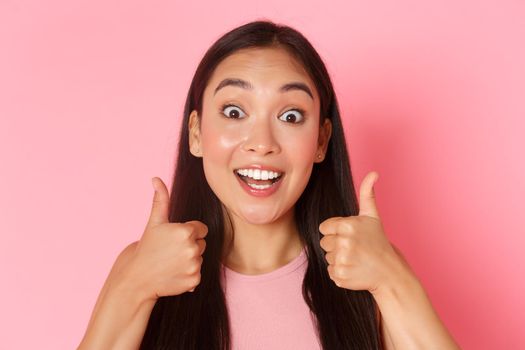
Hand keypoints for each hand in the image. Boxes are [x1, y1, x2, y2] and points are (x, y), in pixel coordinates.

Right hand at [117, 177, 207, 300]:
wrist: (137, 278)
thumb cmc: (147, 247)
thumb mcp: (154, 222)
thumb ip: (161, 199)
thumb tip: (156, 178)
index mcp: (186, 231)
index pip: (201, 229)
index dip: (188, 232)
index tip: (173, 239)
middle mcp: (193, 248)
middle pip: (202, 243)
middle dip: (189, 245)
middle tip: (170, 251)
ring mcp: (194, 266)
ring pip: (200, 258)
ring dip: (189, 260)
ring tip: (171, 262)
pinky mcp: (195, 280)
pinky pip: (198, 274)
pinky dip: (188, 275)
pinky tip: (174, 274)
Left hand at [319, 171, 409, 293]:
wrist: (389, 271)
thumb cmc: (378, 241)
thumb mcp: (372, 216)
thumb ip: (367, 193)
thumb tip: (374, 173)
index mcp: (347, 225)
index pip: (324, 228)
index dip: (335, 232)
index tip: (351, 236)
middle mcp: (344, 242)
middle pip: (324, 243)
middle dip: (336, 245)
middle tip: (355, 248)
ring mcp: (342, 260)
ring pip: (327, 257)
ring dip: (339, 259)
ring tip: (356, 259)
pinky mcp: (340, 276)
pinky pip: (330, 272)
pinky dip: (340, 273)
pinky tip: (354, 270)